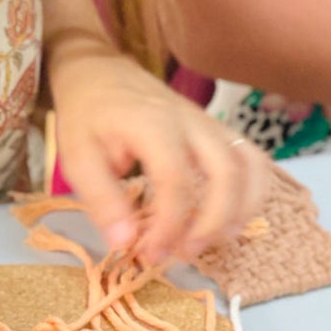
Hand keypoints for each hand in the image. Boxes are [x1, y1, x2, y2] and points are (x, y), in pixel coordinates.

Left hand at [50, 45, 271, 266]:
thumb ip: (102, 201)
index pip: (175, 179)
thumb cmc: (88, 117)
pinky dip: (252, 194)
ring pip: (250, 166)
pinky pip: (253, 160)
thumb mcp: (78, 158)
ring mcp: (211, 124)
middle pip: (226, 172)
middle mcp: (191, 121)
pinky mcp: (219, 130)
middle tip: (184, 255)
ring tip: (212, 242)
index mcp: (152, 124)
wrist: (101, 75)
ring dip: (240, 211)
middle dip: (212, 222)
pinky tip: (229, 220)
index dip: (168, 224)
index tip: (151, 253)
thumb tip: (125, 244)